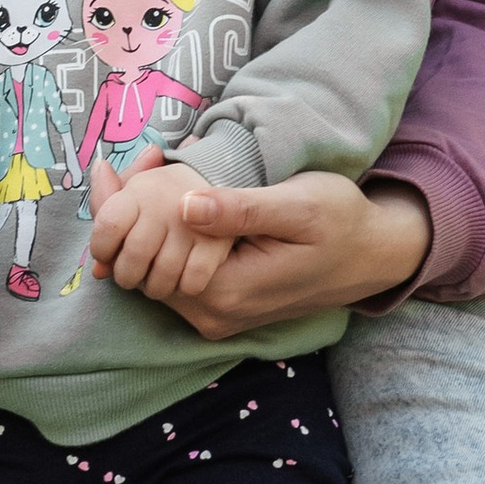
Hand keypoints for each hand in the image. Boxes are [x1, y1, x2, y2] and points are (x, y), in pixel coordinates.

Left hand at [93, 172, 431, 341]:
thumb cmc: (341, 222)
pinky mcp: (225, 308)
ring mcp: (219, 317)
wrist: (375, 254)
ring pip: (156, 273)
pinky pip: (177, 277)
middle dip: (123, 218)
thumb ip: (240, 210)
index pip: (145, 257)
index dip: (121, 211)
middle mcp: (216, 315)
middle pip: (142, 268)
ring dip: (141, 230)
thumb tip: (184, 206)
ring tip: (139, 176)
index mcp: (227, 292)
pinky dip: (164, 243)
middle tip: (117, 166)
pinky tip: (164, 204)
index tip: (110, 168)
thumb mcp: (296, 206)